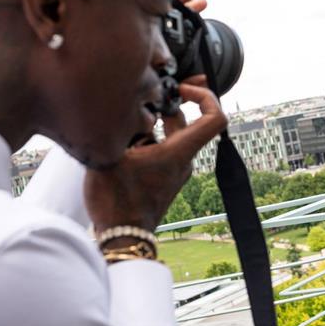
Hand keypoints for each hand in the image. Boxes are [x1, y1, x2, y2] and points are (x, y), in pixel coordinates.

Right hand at [84, 82, 226, 232]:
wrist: (122, 239)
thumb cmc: (117, 202)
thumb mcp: (109, 156)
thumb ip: (115, 127)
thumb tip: (115, 105)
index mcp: (179, 152)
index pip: (215, 118)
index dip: (205, 95)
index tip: (181, 87)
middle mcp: (184, 160)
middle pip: (188, 121)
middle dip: (169, 102)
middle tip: (149, 90)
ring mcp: (175, 171)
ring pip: (172, 135)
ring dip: (154, 121)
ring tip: (127, 116)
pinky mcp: (164, 179)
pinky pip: (163, 149)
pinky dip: (148, 138)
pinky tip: (123, 138)